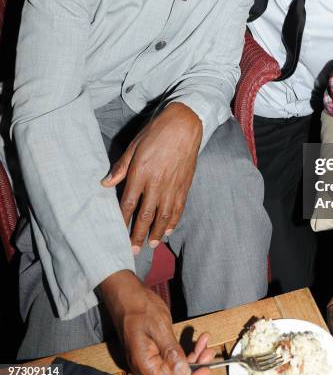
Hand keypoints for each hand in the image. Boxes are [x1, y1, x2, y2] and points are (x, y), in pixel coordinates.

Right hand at [101, 271, 213, 374]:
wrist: (126, 294)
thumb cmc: (139, 306)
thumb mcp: (159, 327)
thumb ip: (171, 352)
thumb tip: (184, 373)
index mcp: (144, 364)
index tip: (205, 369)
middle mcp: (144, 366)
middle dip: (194, 367)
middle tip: (208, 353)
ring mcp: (148, 359)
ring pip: (174, 368)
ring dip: (192, 358)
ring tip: (205, 344)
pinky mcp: (153, 351)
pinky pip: (170, 358)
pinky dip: (185, 351)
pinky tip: (197, 341)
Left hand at [102, 103, 201, 251]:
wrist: (184, 124)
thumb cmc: (156, 132)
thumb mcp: (134, 146)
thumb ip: (121, 167)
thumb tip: (105, 183)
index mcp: (141, 172)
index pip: (129, 203)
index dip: (123, 220)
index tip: (117, 233)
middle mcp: (157, 183)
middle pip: (146, 215)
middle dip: (138, 234)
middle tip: (133, 250)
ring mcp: (173, 185)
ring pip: (164, 215)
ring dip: (156, 231)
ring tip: (151, 244)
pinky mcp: (185, 184)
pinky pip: (179, 207)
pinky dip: (174, 220)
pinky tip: (168, 229)